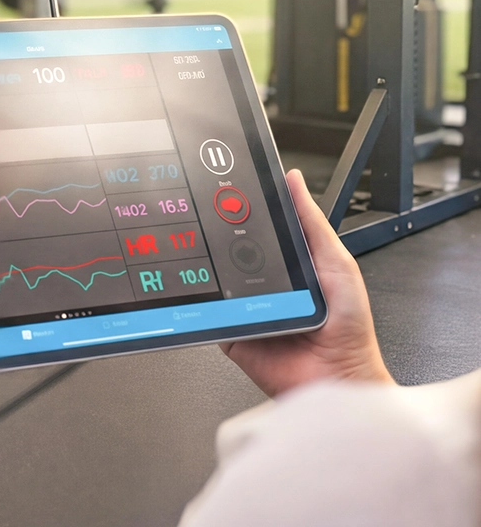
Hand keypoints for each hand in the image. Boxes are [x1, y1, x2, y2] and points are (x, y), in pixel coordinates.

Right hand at [221, 170, 392, 397]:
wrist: (337, 377)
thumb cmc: (349, 329)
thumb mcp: (336, 263)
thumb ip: (312, 224)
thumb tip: (292, 181)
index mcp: (289, 264)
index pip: (259, 230)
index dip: (244, 210)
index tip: (229, 191)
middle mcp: (265, 284)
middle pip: (232, 251)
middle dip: (224, 238)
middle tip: (217, 223)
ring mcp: (246, 306)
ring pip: (219, 280)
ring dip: (219, 273)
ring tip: (229, 269)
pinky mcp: (231, 330)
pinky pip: (211, 313)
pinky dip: (210, 306)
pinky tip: (221, 298)